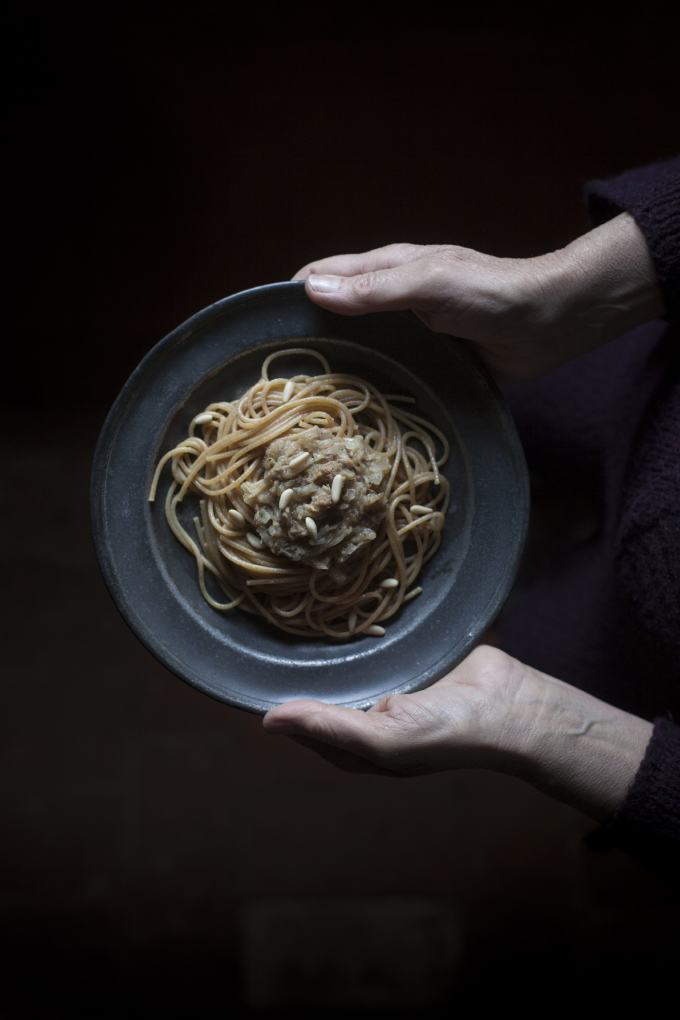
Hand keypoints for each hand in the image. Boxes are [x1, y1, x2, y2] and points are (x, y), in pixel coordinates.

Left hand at [263, 645, 652, 820]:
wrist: (510, 705)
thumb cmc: (446, 733)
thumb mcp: (383, 739)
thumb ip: (328, 728)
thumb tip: (268, 721)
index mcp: (356, 745)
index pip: (303, 724)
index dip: (281, 702)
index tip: (252, 669)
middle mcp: (368, 716)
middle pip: (321, 692)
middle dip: (300, 669)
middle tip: (271, 630)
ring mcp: (389, 685)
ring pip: (345, 665)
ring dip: (329, 646)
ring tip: (301, 611)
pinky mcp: (408, 658)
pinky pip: (374, 644)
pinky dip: (358, 631)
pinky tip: (342, 608)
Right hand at [292, 213, 663, 381]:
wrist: (550, 322)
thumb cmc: (491, 292)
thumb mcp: (428, 283)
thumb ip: (374, 289)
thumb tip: (310, 290)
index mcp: (387, 269)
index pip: (322, 276)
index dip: (291, 298)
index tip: (264, 332)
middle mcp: (392, 298)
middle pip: (336, 313)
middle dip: (308, 335)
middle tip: (282, 380)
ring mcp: (410, 330)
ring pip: (359, 344)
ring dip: (338, 363)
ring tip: (310, 402)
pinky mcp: (430, 358)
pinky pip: (389, 368)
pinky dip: (369, 381)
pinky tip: (356, 408)